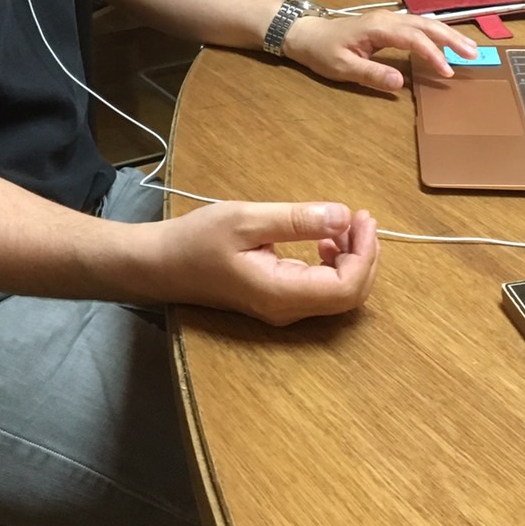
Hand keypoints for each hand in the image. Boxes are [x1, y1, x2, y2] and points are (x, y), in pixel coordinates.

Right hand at [152, 200, 379, 325]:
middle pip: (350, 296)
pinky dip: (334, 263)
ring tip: (343, 224)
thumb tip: (344, 216)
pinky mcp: (277, 300)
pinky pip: (320, 288)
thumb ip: (296, 220)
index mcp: (281, 293)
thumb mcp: (246, 219)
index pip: (347, 288)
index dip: (365, 254)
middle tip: (360, 217)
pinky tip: (323, 241)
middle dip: (365, 255)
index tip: (362, 217)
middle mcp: (287, 309)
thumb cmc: (196, 240)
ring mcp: (282, 309)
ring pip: (338, 294)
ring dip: (352, 258)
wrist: (159, 265)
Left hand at [282, 11, 477, 91]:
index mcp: (379, 27)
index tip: (447, 72)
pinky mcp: (389, 24)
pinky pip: (418, 26)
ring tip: (469, 49)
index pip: (414, 39)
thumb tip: (400, 82)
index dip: (433, 54)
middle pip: (427, 25)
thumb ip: (372, 74)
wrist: (307, 34)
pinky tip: (447, 43)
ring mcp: (389, 19)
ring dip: (448, 35)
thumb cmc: (323, 51)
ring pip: (425, 23)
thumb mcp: (342, 67)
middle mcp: (388, 19)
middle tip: (474, 55)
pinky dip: (436, 34)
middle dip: (452, 38)